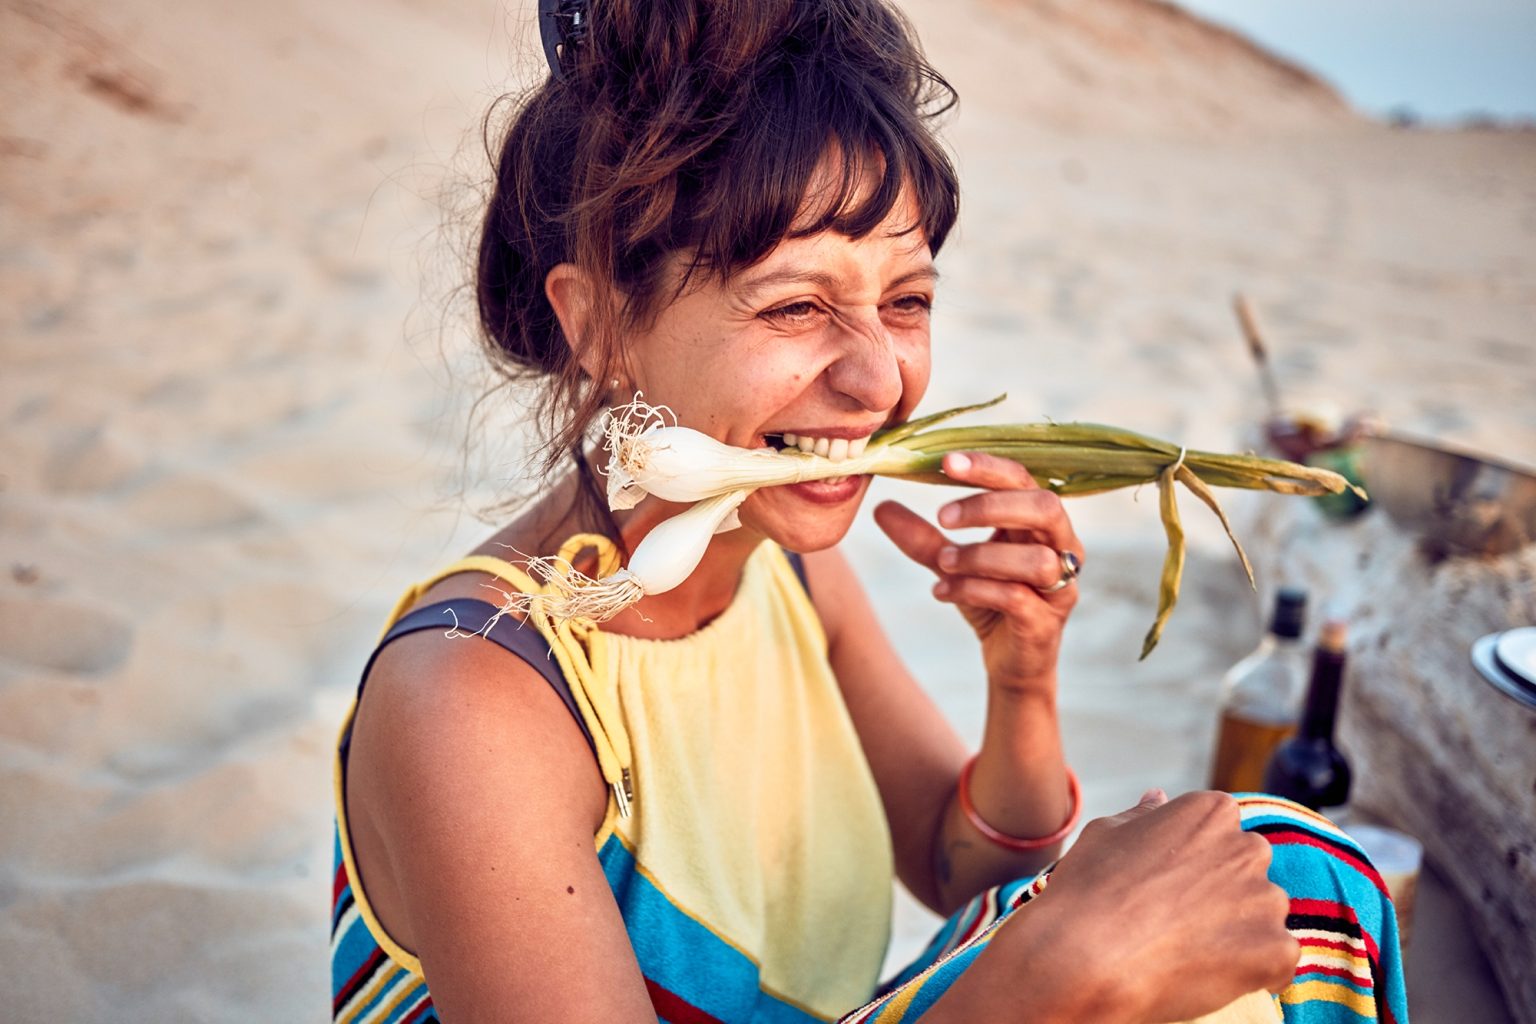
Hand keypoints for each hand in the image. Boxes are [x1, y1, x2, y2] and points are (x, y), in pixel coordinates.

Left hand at [874, 451, 1084, 693]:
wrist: (1010, 663)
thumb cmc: (991, 601)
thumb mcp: (951, 564)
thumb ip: (923, 537)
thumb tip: (881, 507)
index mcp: (1039, 521)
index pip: (1022, 479)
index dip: (987, 468)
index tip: (945, 462)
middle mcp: (1061, 547)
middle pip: (1044, 507)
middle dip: (990, 506)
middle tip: (943, 516)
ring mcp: (1060, 586)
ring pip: (1034, 558)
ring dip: (980, 556)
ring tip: (942, 562)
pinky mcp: (1046, 622)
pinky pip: (1015, 598)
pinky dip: (973, 590)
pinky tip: (941, 591)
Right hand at [1002, 790, 1299, 1022]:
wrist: (1085, 956)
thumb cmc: (1089, 889)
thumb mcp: (1106, 833)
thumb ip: (1144, 815)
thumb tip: (1159, 798)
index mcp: (1211, 812)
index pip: (1221, 832)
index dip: (1195, 862)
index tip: (1169, 885)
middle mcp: (1248, 848)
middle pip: (1246, 872)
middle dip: (1223, 893)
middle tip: (1177, 920)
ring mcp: (1266, 901)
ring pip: (1262, 917)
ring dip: (1239, 932)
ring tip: (1188, 951)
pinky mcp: (1277, 950)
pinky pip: (1276, 961)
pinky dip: (1252, 971)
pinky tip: (1208, 974)